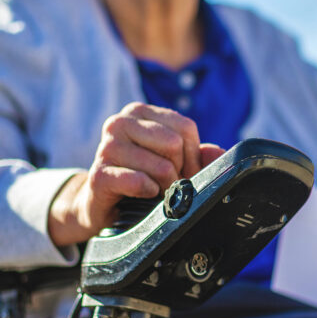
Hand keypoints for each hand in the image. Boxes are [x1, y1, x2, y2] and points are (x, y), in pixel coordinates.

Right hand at [48, 102, 224, 245]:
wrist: (102, 205)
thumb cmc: (143, 178)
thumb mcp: (175, 162)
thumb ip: (200, 156)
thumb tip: (217, 153)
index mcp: (139, 112)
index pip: (185, 126)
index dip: (192, 155)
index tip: (183, 170)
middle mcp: (120, 122)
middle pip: (175, 144)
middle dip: (178, 170)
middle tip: (165, 181)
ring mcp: (107, 147)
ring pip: (162, 167)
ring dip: (165, 186)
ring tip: (153, 189)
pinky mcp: (99, 174)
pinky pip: (141, 182)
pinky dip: (149, 194)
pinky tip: (141, 194)